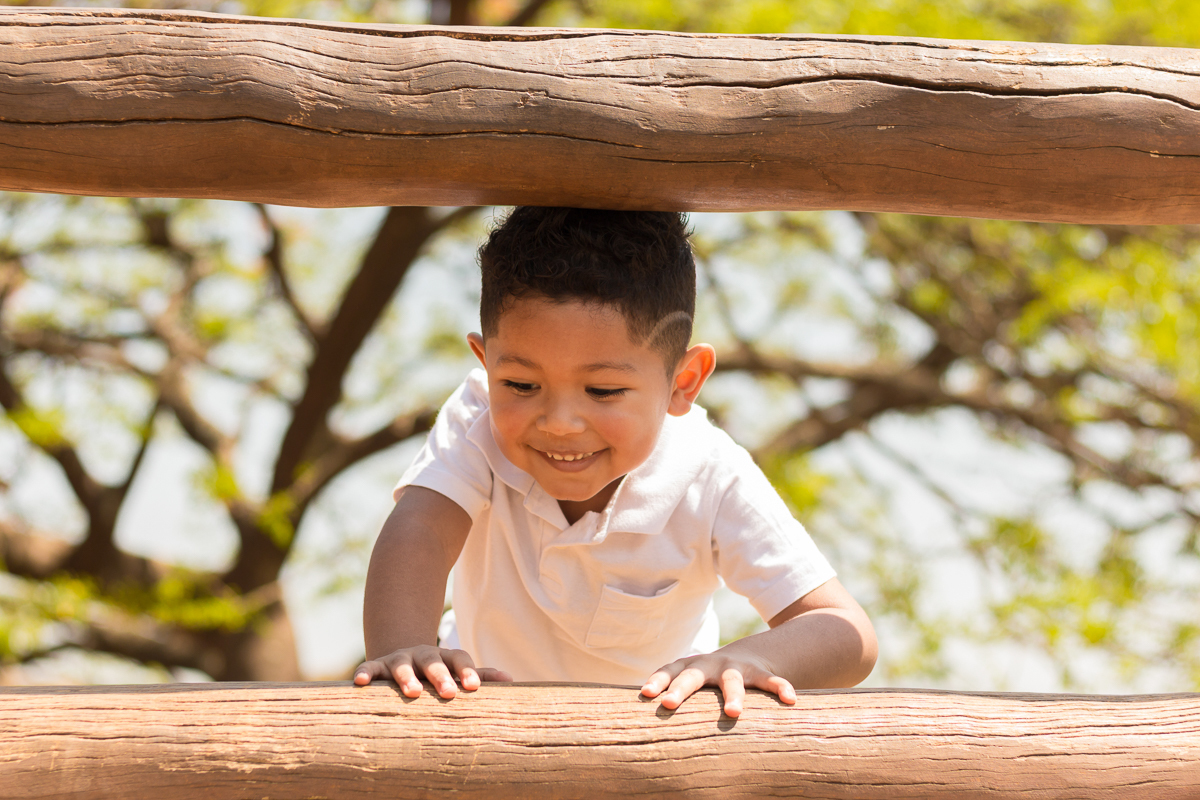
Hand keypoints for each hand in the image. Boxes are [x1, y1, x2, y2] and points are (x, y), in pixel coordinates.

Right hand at [354, 645, 511, 698]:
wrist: (402, 659)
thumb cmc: (436, 673)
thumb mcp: (456, 672)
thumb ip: (480, 675)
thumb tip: (512, 679)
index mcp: (445, 658)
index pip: (459, 659)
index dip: (468, 671)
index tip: (475, 687)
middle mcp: (422, 655)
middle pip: (433, 661)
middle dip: (441, 676)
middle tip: (449, 693)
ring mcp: (399, 659)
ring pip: (402, 665)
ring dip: (407, 677)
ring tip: (413, 691)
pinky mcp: (377, 666)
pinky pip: (369, 668)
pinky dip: (364, 673)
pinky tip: (359, 682)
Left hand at [640, 649, 795, 718]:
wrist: (748, 655)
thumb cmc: (709, 680)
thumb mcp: (693, 682)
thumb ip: (674, 697)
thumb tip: (643, 729)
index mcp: (690, 667)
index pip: (669, 670)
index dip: (657, 680)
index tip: (646, 694)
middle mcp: (709, 665)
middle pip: (692, 675)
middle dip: (680, 689)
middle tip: (667, 703)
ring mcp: (735, 668)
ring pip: (732, 681)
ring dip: (732, 696)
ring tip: (733, 713)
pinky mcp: (759, 672)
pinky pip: (770, 680)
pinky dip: (780, 688)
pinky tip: (791, 700)